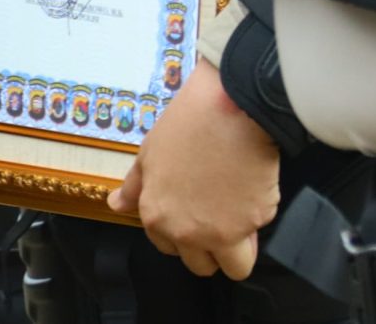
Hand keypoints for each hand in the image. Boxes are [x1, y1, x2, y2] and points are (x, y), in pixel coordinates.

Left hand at [107, 61, 280, 278]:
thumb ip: (136, 186)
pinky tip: (251, 187)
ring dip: (239, 247)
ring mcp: (221, 232)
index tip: (194, 212)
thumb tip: (116, 205)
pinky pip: (258, 234)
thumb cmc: (189, 123)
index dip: (183, 232)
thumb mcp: (150, 151)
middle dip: (211, 246)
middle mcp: (186, 232)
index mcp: (156, 216)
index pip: (169, 249)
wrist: (232, 107)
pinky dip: (258, 217)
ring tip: (240, 212)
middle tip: (219, 213)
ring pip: (235, 266)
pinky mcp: (254, 224)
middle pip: (202, 266)